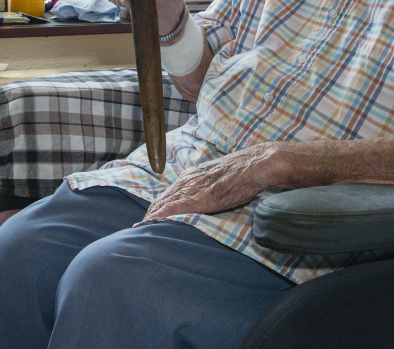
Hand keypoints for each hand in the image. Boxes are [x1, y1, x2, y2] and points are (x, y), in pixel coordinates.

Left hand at [142, 143, 277, 220]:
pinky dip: (163, 215)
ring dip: (152, 216)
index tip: (147, 219)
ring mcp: (195, 188)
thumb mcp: (216, 177)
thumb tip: (199, 200)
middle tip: (138, 227)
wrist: (256, 165)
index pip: (168, 194)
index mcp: (192, 176)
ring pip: (166, 203)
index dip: (156, 207)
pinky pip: (177, 207)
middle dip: (150, 214)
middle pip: (162, 199)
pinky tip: (154, 222)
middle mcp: (189, 180)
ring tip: (141, 228)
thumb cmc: (241, 173)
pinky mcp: (202, 197)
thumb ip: (203, 186)